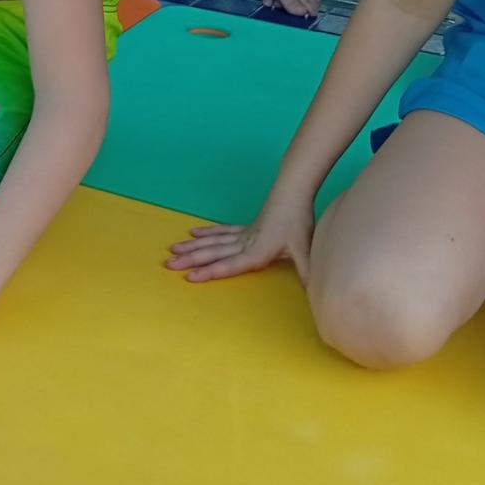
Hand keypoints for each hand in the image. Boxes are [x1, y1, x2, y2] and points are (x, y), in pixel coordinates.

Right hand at [165, 197, 313, 283]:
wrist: (293, 192)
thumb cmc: (298, 221)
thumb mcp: (304, 249)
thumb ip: (306, 272)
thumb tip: (315, 293)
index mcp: (256, 251)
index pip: (229, 265)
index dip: (209, 272)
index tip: (189, 277)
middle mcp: (245, 243)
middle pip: (213, 252)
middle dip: (190, 259)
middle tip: (169, 264)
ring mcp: (243, 234)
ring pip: (212, 241)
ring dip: (192, 246)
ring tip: (173, 249)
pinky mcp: (246, 227)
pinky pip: (221, 231)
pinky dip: (207, 232)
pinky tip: (194, 232)